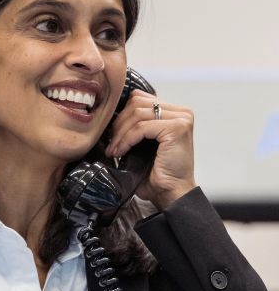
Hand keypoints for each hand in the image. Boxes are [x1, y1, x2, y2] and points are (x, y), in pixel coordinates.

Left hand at [103, 90, 196, 209]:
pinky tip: (121, 152)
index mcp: (174, 111)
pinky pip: (141, 127)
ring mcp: (182, 118)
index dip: (121, 115)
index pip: (138, 98)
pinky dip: (126, 140)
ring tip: (115, 150)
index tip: (112, 135)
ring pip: (137, 114)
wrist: (171, 191)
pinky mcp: (177, 128)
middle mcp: (181, 112)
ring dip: (120, 134)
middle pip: (136, 103)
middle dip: (119, 124)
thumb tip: (109, 113)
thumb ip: (135, 123)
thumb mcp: (142, 141)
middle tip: (112, 144)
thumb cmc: (155, 170)